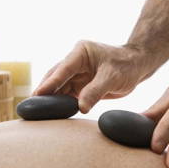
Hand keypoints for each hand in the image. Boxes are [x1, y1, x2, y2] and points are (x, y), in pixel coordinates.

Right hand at [33, 41, 153, 112]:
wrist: (137, 66)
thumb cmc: (126, 65)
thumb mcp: (112, 77)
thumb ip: (95, 91)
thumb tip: (80, 108)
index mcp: (80, 53)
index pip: (61, 69)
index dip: (49, 83)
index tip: (37, 95)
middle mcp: (74, 62)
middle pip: (55, 78)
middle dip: (44, 92)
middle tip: (31, 107)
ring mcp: (75, 73)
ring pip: (58, 88)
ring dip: (50, 100)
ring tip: (39, 114)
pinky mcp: (79, 85)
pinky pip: (66, 95)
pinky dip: (60, 104)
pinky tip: (53, 114)